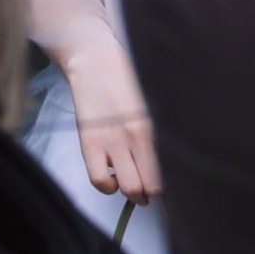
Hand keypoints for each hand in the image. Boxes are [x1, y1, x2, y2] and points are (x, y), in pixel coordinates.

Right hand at [64, 36, 161, 204]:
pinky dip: (107, 185)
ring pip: (127, 187)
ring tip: (130, 182)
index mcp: (153, 125)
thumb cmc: (126, 77)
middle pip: (148, 185)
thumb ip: (154, 132)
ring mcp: (111, 141)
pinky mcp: (89, 142)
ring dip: (130, 191)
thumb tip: (162, 162)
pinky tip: (111, 176)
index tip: (165, 190)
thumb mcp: (148, 103)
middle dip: (149, 194)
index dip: (164, 187)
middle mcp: (135, 137)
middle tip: (148, 192)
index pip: (164, 172)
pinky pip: (99, 180)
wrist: (95, 59)